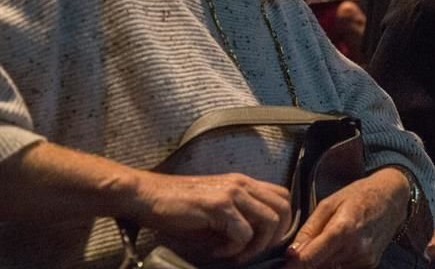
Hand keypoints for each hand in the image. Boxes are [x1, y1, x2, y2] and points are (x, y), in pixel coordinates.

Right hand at [133, 171, 291, 264]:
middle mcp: (243, 184)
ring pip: (270, 221)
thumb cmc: (178, 207)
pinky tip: (216, 251)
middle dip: (275, 236)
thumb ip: (238, 216)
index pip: (282, 196)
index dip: (282, 222)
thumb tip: (256, 241)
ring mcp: (233, 193)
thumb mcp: (215, 209)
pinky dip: (234, 249)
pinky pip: (243, 233)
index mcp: (244, 183)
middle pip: (283, 208)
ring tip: (235, 255)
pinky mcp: (219, 206)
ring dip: (256, 245)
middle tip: (253, 252)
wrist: (147, 195)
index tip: (264, 242)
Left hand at [284, 167, 406, 268]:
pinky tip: (338, 247)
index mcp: (342, 230)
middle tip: (301, 251)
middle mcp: (355, 249)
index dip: (293, 265)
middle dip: (306, 262)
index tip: (283, 265)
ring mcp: (364, 260)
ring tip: (324, 243)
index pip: (310, 259)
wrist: (392, 198)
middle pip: (318, 267)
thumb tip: (291, 254)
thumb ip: (309, 230)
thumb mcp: (329, 203)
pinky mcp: (370, 265)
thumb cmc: (358, 195)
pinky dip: (335, 262)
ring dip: (321, 262)